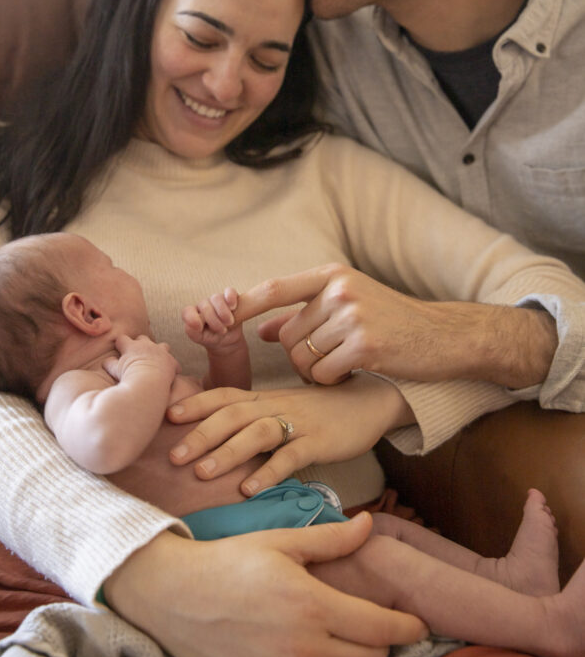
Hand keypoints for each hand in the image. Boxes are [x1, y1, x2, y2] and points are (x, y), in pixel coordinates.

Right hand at [104, 333, 179, 384]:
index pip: (122, 338)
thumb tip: (106, 361)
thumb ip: (110, 363)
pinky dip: (172, 367)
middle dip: (140, 344)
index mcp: (131, 346)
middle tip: (137, 355)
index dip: (120, 344)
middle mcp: (146, 345)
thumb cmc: (129, 377)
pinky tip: (171, 372)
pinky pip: (174, 362)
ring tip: (156, 360)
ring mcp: (160, 352)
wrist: (147, 383)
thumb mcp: (115, 370)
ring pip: (162, 345)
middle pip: (143, 338)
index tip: (120, 349)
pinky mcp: (171, 361)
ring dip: (159, 351)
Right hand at [104, 518, 426, 656]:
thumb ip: (330, 540)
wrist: (173, 596)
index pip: (381, 628)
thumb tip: (368, 524)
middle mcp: (304, 646)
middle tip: (378, 628)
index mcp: (312, 604)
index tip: (416, 623)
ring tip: (350, 646)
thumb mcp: (279, 541)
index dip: (407, 628)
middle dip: (384, 645)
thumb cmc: (227, 561)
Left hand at [168, 373, 412, 494]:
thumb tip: (217, 435)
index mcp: (264, 397)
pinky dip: (267, 472)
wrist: (368, 401)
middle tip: (173, 456)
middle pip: (231, 414)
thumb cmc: (320, 409)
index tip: (167, 416)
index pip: (224, 395)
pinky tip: (248, 490)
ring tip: (201, 473)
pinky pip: (290, 456)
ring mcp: (298, 423)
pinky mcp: (319, 441)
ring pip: (256, 432)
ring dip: (226, 452)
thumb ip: (254, 416)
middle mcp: (275, 406)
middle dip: (200, 434)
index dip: (196, 403)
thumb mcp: (282, 407)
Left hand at [182, 288, 244, 355]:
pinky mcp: (230, 297)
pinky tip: (233, 306)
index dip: (192, 318)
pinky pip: (229, 291)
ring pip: (216, 298)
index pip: (188, 311)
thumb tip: (192, 325)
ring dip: (223, 312)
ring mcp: (216, 299)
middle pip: (205, 306)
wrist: (228, 339)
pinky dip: (230, 297)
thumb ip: (192, 332)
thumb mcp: (202, 339)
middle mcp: (203, 305)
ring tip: (229, 323)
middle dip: (214, 321)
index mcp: (193, 314)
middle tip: (222, 331)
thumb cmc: (212, 338)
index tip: (200, 328)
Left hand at [236, 264, 555, 387]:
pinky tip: (357, 372)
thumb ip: (305, 314)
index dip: (242, 306)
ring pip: (303, 358)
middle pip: (288, 337)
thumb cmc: (392, 324)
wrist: (445, 338)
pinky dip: (333, 381)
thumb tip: (264, 329)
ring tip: (347, 364)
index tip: (212, 315)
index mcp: (331, 276)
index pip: (274, 289)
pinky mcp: (366, 344)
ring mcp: (353, 315)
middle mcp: (338, 290)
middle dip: (301, 357)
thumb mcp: (348, 307)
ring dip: (318, 372)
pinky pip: (323, 374)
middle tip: (331, 360)